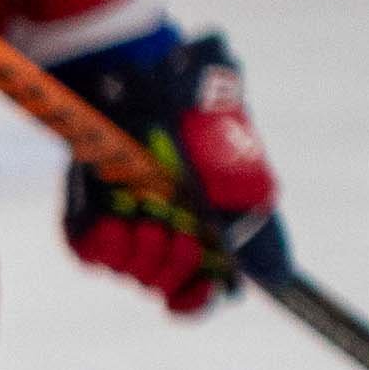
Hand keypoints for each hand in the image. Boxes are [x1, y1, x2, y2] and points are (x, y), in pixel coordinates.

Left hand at [56, 27, 284, 314]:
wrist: (129, 71)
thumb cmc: (188, 106)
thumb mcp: (230, 158)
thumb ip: (251, 215)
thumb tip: (276, 274)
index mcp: (215, 217)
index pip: (210, 284)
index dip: (202, 298)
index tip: (201, 290)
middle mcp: (173, 222)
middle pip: (169, 282)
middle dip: (173, 267)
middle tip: (175, 235)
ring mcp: (132, 217)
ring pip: (131, 270)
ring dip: (140, 254)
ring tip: (144, 219)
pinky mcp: (92, 209)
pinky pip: (92, 251)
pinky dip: (104, 245)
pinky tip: (114, 223)